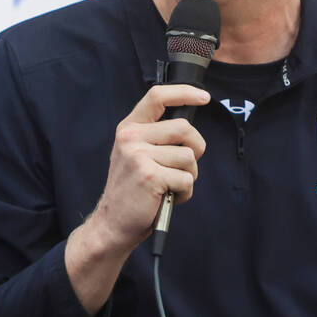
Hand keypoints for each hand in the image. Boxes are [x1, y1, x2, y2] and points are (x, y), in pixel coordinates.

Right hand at [84, 84, 208, 253]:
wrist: (112, 223)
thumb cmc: (132, 191)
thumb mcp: (135, 155)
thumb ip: (156, 137)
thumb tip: (189, 129)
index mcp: (129, 128)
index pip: (157, 96)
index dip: (184, 93)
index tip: (204, 97)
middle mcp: (131, 137)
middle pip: (184, 128)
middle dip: (194, 150)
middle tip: (181, 167)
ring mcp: (139, 155)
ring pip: (189, 156)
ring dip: (188, 176)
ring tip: (168, 186)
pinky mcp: (150, 175)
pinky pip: (186, 179)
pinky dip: (183, 192)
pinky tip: (167, 197)